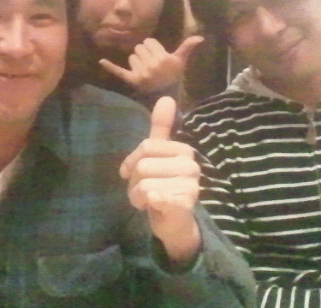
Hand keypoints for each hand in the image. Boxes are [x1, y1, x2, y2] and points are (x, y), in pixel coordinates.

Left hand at [100, 36, 203, 93]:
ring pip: (132, 57)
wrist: (167, 95)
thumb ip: (187, 47)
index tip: (158, 55)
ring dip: (137, 61)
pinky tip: (101, 61)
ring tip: (146, 70)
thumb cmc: (174, 75)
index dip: (153, 47)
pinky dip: (110, 66)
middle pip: (139, 48)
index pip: (149, 42)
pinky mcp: (131, 80)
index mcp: (162, 58)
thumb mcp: (181, 61)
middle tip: (152, 64)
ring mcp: (140, 73)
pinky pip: (119, 71)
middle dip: (145, 53)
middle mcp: (151, 65)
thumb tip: (200, 36)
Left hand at [120, 96, 200, 264]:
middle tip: (142, 192)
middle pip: (143, 166)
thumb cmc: (165, 185)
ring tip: (147, 201)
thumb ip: (162, 128)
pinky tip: (154, 202)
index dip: (131, 162)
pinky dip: (152, 201)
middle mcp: (190, 166)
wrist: (176, 222)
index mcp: (184, 150)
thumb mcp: (160, 156)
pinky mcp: (184, 205)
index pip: (146, 146)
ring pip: (143, 184)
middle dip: (133, 183)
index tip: (130, 174)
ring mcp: (190, 186)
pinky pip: (158, 196)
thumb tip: (166, 97)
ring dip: (137, 197)